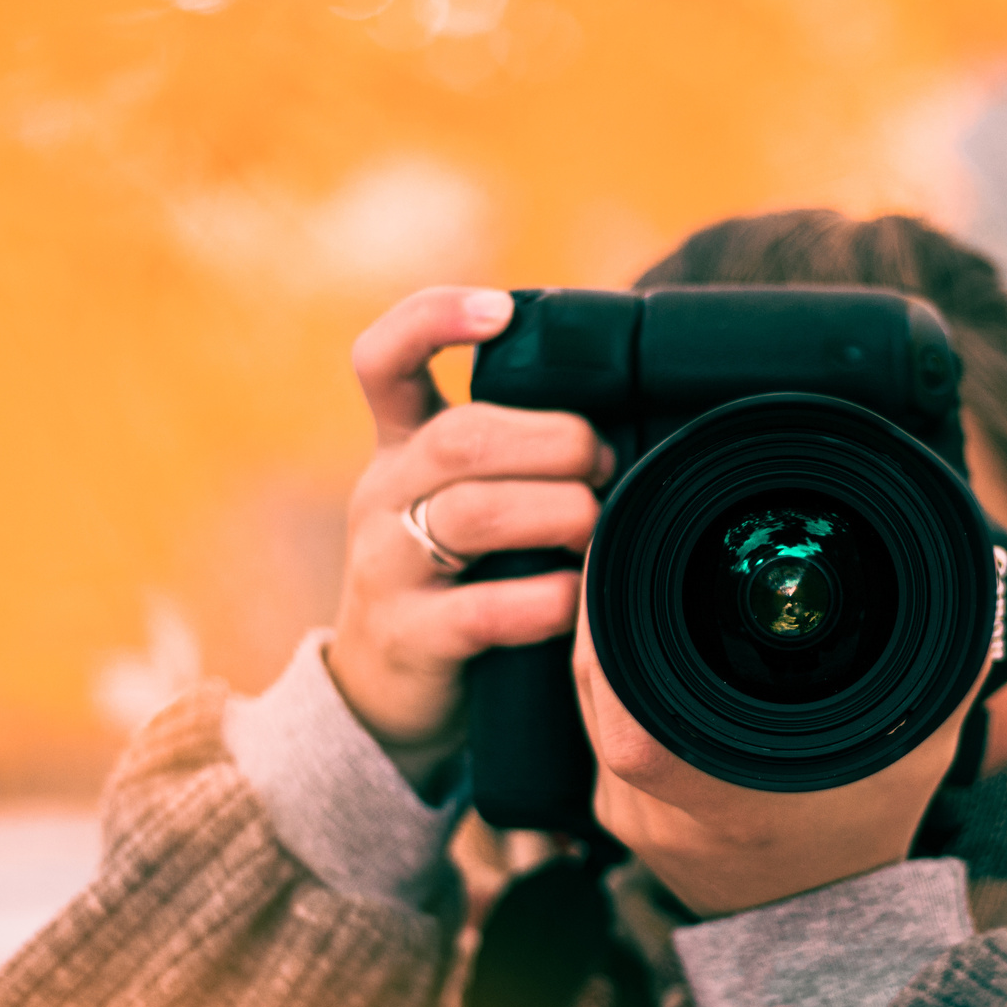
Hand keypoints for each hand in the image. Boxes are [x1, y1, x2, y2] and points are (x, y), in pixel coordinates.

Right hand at [327, 287, 614, 784]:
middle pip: (460, 436)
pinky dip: (544, 600)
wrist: (383, 695)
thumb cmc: (452, 578)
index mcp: (398, 448)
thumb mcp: (459, 501)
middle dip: (551, 440)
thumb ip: (512, 453)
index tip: (499, 312)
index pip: (383, 359)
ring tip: (595, 525)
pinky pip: (481, 611)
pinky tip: (575, 598)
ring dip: (556, 511)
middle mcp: (383, 495)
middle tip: (604, 462)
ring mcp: (386, 567)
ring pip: (472, 515)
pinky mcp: (408, 637)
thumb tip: (623, 418)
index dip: (432, 320)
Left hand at [572, 606, 988, 916]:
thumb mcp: (915, 750)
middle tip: (635, 550)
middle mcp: (658, 815)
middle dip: (610, 610)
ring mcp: (630, 821)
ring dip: (610, 643)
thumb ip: (942, 674)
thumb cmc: (868, 834)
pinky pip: (601, 731)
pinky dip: (617, 686)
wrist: (825, 931)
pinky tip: (643, 651)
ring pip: (591, 706)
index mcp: (720, 798)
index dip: (609, 629)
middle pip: (595, 689)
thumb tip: (974, 587)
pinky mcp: (620, 819)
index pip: (623, 710)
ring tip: (639, 585)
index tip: (631, 566)